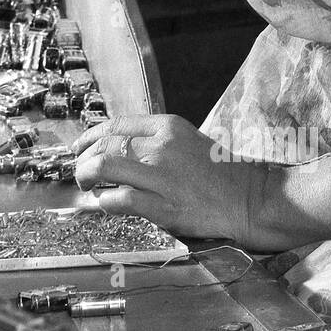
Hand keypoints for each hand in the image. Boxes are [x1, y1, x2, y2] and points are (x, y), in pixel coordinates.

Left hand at [71, 114, 253, 243]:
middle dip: (84, 159)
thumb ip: (154, 142)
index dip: (90, 136)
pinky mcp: (163, 206)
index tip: (80, 147)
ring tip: (87, 186)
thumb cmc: (220, 174)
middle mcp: (161, 146)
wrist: (251, 199)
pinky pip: (119, 199)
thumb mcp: (187, 142)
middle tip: (80, 172)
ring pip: (105, 167)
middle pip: (105, 144)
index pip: (115, 124)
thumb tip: (117, 151)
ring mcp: (162, 175)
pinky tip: (106, 203)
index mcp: (167, 126)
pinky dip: (105, 201)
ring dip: (87, 177)